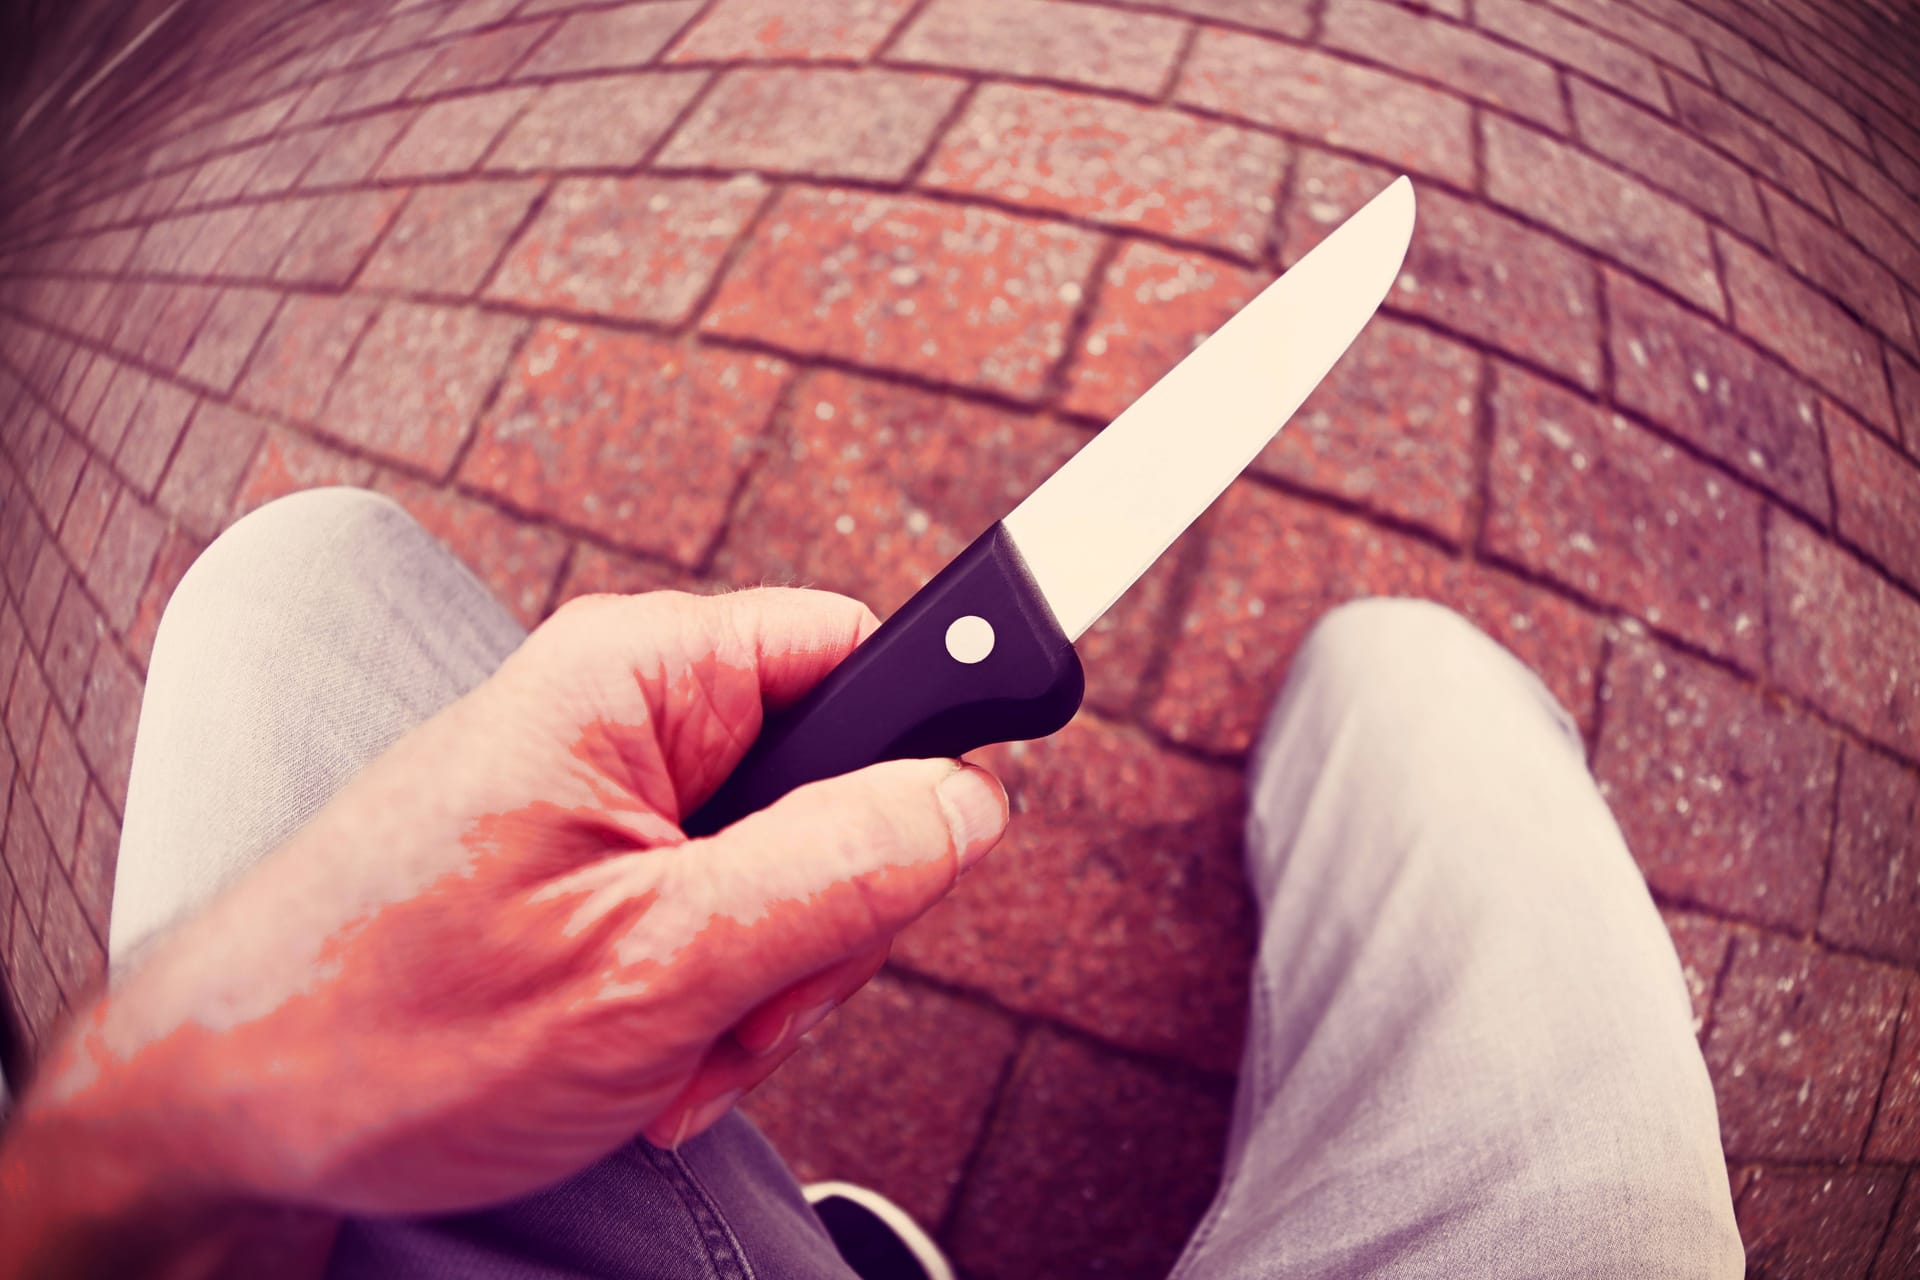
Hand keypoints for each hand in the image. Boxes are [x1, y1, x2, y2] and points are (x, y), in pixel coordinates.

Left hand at [0, 588, 1007, 1245]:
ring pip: (791, 869)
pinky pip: (723, 917)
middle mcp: (629, 713)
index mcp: (640, 677)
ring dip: (763, 981)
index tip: (938, 845)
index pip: (865, 648)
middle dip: (826, 916)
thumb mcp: (653, 959)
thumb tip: (970, 800)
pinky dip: (711, 1003)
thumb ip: (836, 868)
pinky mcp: (598, 866)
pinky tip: (648, 1057)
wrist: (228, 1118)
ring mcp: (612, 795)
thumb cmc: (385, 1028)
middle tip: (750, 1001)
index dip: (924, 748)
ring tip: (672, 1047)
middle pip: (842, 779)